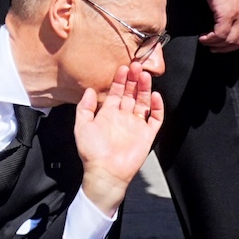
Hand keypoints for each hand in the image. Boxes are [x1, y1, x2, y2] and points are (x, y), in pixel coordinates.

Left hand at [75, 62, 163, 213]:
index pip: (117, 92)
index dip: (120, 80)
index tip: (122, 68)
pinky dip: (157, 107)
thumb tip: (90, 90)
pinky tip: (154, 96)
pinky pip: (155, 118)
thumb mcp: (82, 127)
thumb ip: (85, 108)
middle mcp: (124, 117)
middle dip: (134, 80)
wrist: (105, 173)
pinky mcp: (147, 135)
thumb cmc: (92, 152)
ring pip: (143, 102)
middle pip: (131, 93)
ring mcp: (136, 125)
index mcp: (109, 114)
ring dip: (144, 88)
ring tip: (144, 75)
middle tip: (136, 66)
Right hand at [198, 0, 238, 51]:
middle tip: (216, 48)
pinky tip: (204, 37)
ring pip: (231, 39)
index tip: (228, 44)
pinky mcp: (228, 13)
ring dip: (218, 44)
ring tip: (207, 42)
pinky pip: (220, 34)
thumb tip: (231, 19)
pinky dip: (211, 39)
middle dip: (229, 48)